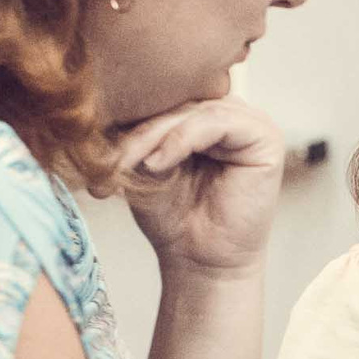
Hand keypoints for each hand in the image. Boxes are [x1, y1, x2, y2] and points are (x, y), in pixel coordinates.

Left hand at [114, 96, 285, 278]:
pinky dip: (181, 140)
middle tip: (110, 160)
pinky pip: (215, 123)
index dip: (130, 115)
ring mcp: (251, 122)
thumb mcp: (145, 165)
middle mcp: (232, 112)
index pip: (166, 97)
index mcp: (205, 113)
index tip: (93, 145)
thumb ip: (138, 132)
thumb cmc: (174, 216)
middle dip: (139, 131)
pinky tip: (158, 163)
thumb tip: (108, 101)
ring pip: (192, 111)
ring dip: (155, 137)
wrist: (201, 262)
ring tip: (129, 165)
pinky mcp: (265, 137)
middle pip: (178, 102)